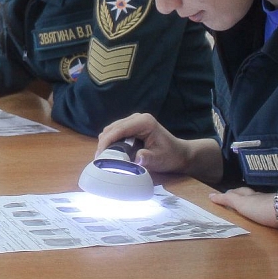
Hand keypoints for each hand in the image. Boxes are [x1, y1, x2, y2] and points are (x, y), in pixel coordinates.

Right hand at [97, 113, 222, 184]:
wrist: (179, 154)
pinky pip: (115, 132)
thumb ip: (148, 158)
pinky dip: (110, 142)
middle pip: (112, 128)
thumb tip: (137, 158)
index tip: (99, 155)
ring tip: (103, 158)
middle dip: (103, 143)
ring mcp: (133, 121)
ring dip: (105, 142)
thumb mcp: (160, 160)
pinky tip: (110, 153)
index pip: (119, 129)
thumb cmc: (170, 156)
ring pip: (111, 129)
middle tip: (98, 160)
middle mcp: (137, 118)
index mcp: (144, 122)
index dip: (107, 141)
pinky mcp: (131, 126)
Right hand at [208, 187, 276, 227]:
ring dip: (254, 203)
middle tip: (237, 199)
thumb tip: (210, 195)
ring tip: (250, 207)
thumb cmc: (260, 207)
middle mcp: (260, 198)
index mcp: (250, 195)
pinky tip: (264, 215)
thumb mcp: (240, 203)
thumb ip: (227, 200)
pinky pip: (269, 210)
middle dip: (243, 196)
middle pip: (250, 195)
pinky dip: (264, 211)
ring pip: (260, 202)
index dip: (231, 192)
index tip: (225, 193)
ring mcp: (271, 204)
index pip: (239, 191)